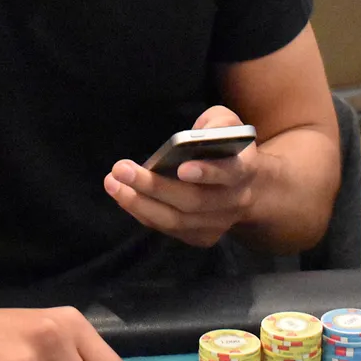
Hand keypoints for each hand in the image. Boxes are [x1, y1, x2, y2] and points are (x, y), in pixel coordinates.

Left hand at [103, 105, 259, 247]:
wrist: (247, 187)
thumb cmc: (227, 147)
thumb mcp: (228, 124)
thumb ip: (216, 123)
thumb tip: (195, 135)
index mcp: (245, 169)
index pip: (230, 173)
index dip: (208, 172)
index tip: (182, 168)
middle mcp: (234, 201)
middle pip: (194, 201)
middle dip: (154, 186)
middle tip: (120, 169)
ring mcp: (218, 224)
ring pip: (177, 221)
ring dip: (140, 203)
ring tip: (112, 184)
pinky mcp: (202, 236)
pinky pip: (168, 229)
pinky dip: (143, 213)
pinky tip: (123, 196)